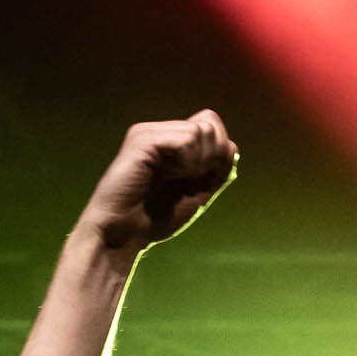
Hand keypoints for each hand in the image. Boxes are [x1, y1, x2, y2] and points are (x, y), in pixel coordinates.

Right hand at [78, 110, 238, 252]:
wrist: (124, 232)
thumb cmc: (156, 217)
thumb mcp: (198, 192)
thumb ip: (216, 170)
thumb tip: (231, 146)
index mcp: (173, 143)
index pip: (211, 124)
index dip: (220, 152)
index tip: (207, 178)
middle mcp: (161, 132)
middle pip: (210, 123)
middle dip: (213, 156)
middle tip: (191, 179)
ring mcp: (151, 133)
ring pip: (201, 130)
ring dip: (199, 161)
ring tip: (176, 178)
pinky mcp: (143, 140)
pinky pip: (186, 139)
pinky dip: (188, 162)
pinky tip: (170, 174)